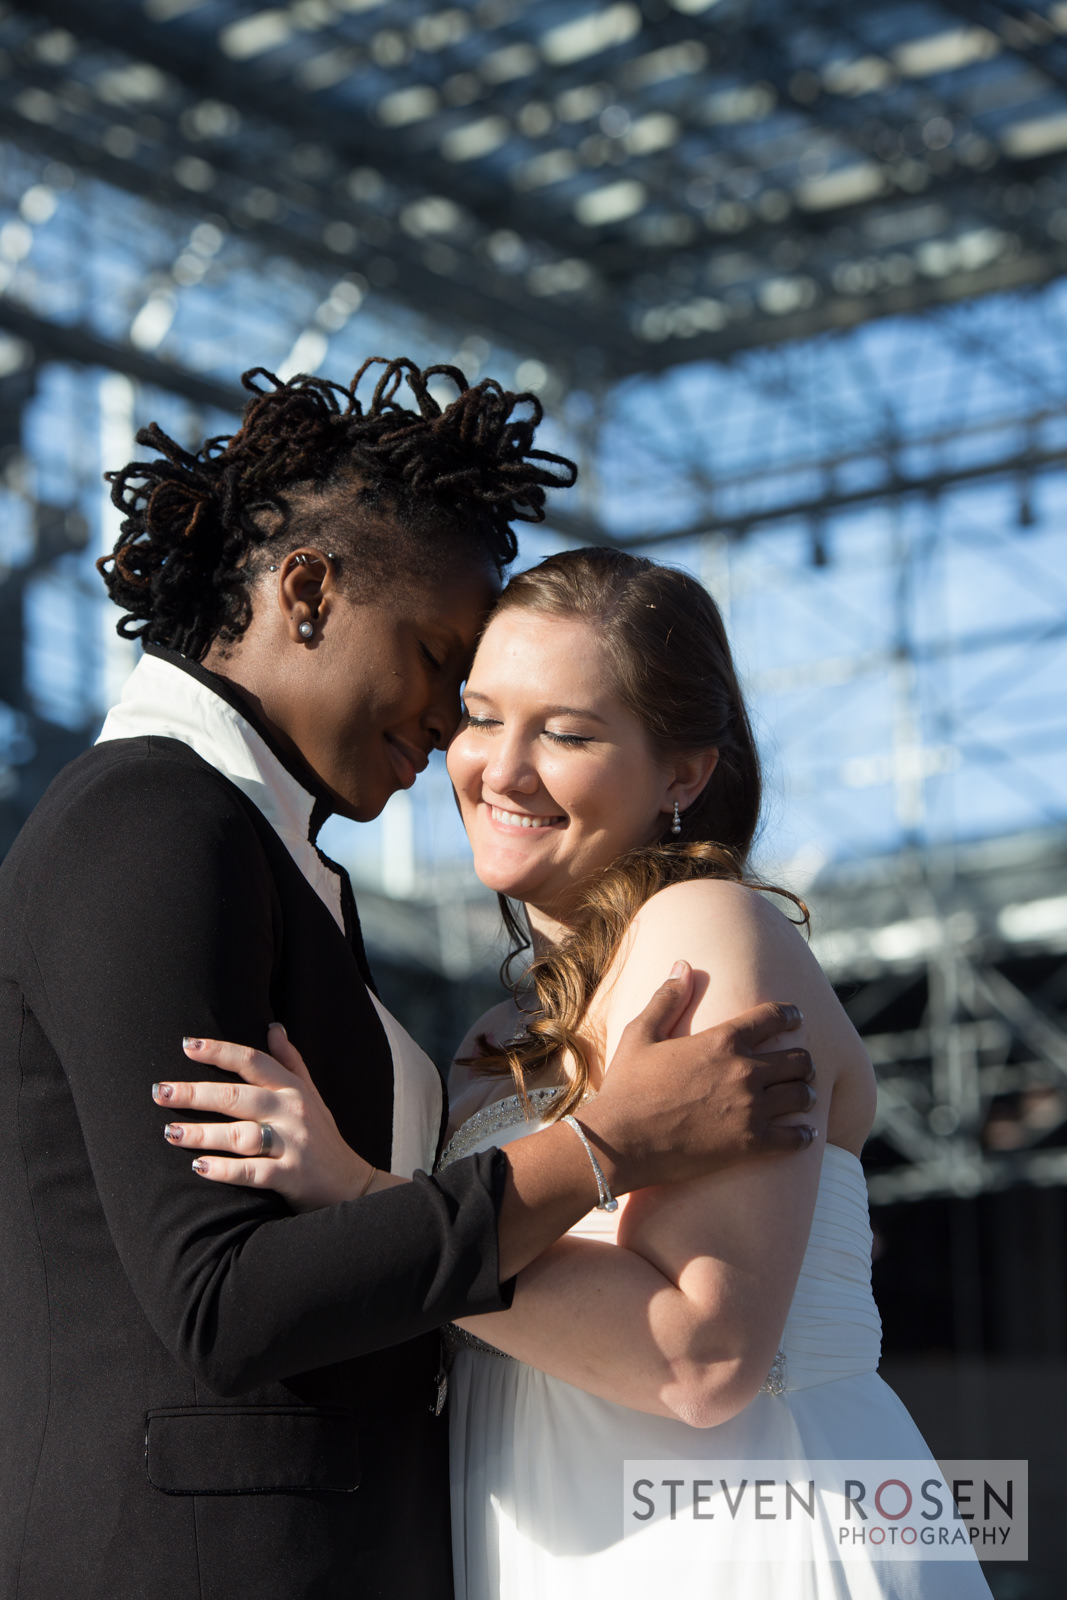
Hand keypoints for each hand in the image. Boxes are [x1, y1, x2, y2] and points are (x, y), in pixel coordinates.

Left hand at [152, 1024, 374, 1209]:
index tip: (186, 1045)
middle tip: (160, 1091)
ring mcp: (292, 1144)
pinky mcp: (291, 1176)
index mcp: (293, 1089)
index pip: (253, 1061)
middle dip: (195, 1093)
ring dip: (202, 1134)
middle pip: (238, 1097)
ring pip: (240, 1135)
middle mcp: (292, 1112)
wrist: (352, 1186)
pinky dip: (225, 1169)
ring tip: (169, 1133)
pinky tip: (199, 1167)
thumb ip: (290, 1062)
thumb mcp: (312, 1095)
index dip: (219, 1051)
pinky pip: (252, 1171)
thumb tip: (273, 1027)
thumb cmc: (323, 1137)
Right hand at [578, 962, 815, 1192]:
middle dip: (802, 1060)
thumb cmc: (627, 1087)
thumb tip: (683, 965)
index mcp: (721, 1040)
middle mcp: (744, 1070)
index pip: (772, 1017)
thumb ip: (667, 998)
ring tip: (801, 1096)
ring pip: (803, 1095)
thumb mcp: (640, 1034)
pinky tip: (804, 1134)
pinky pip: (796, 1137)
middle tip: (799, 1064)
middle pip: (799, 1058)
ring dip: (805, 1093)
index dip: (789, 1014)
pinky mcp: (751, 1144)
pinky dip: (804, 1135)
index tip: (796, 1017)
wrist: (619, 1143)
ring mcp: (751, 1108)